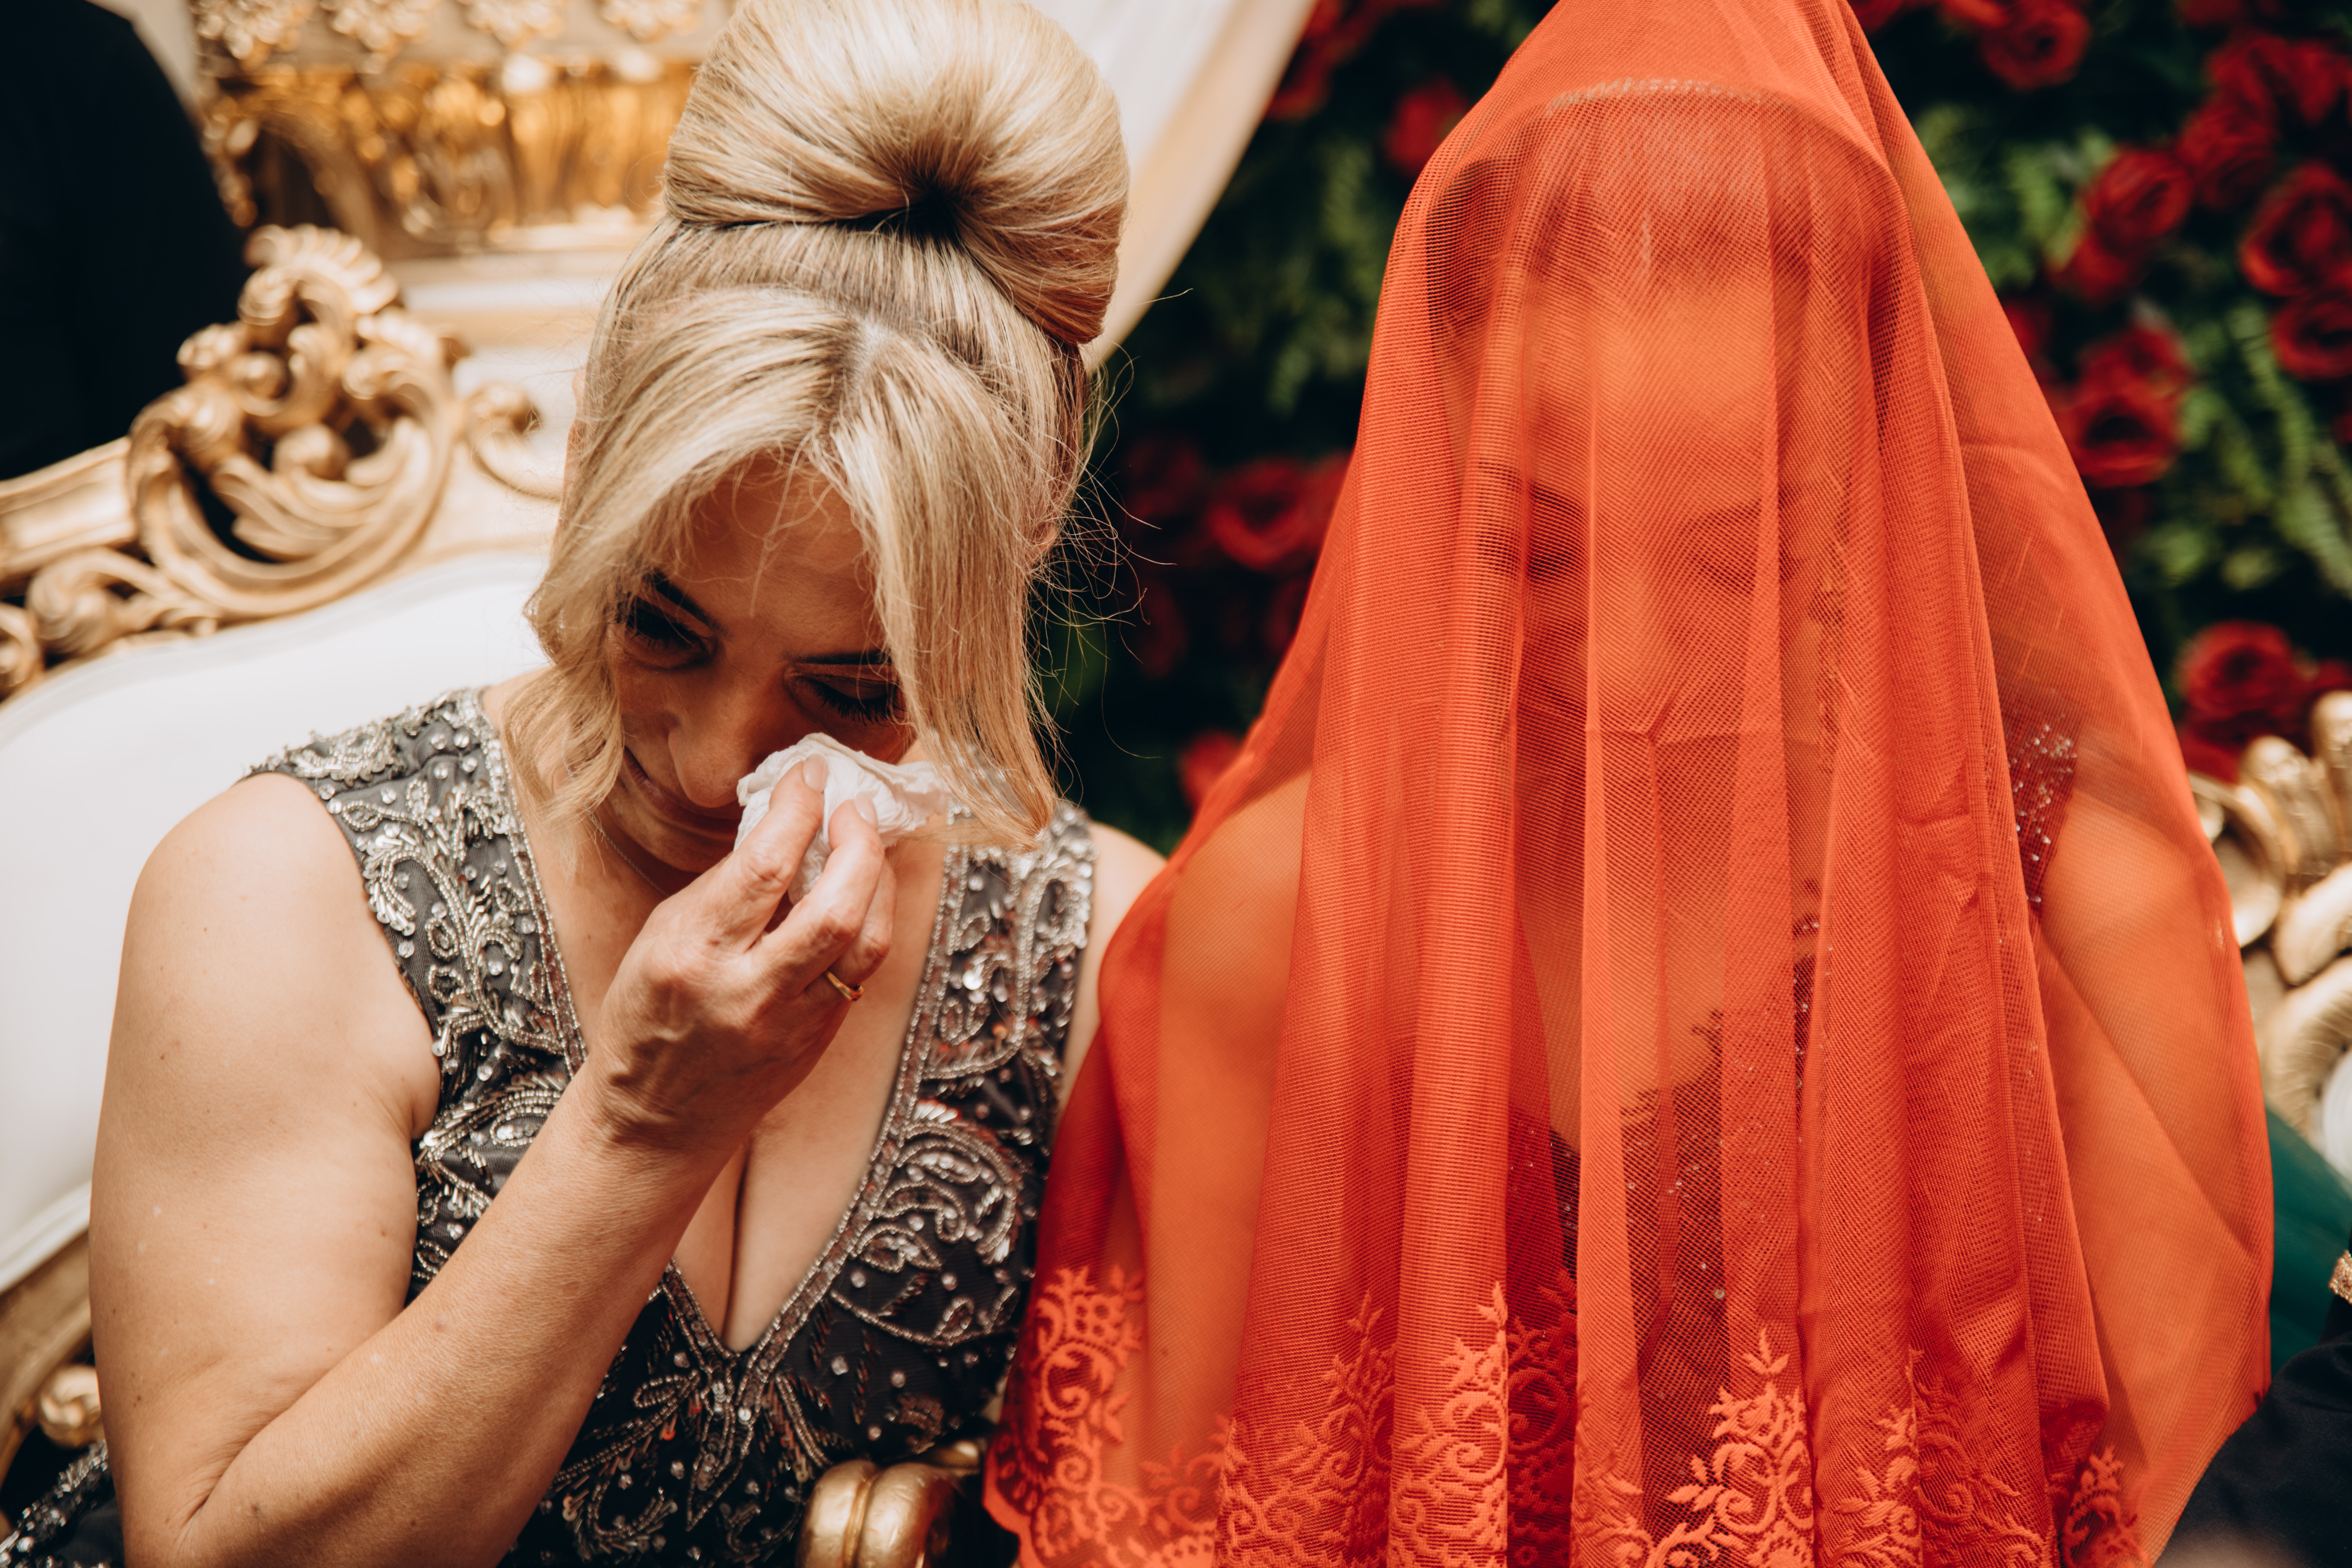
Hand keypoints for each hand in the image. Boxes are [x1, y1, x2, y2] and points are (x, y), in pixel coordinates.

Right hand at [583, 762, 894, 1156]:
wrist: (656, 1117)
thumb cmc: (649, 1015)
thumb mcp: (663, 936)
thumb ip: (724, 886)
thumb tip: (782, 827)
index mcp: (696, 954)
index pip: (765, 866)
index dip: (798, 809)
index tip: (809, 774)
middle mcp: (749, 990)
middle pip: (836, 907)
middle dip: (859, 843)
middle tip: (855, 807)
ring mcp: (792, 1020)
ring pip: (867, 941)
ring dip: (880, 880)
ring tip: (868, 845)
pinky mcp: (819, 1038)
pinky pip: (863, 969)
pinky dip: (872, 919)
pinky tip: (864, 892)